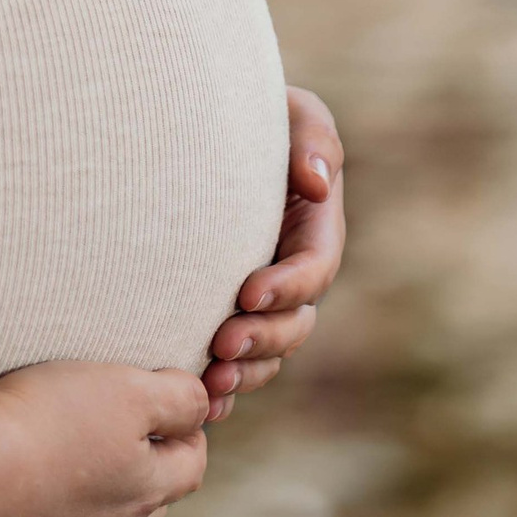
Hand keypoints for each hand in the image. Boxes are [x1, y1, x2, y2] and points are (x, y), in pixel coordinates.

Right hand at [0, 358, 211, 516]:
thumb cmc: (40, 421)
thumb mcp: (124, 388)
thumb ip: (178, 398)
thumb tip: (201, 407)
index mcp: (141, 491)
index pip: (190, 467)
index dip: (189, 436)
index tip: (176, 415)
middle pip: (146, 513)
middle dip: (146, 480)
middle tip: (124, 446)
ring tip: (74, 484)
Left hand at [205, 83, 345, 422]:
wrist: (203, 132)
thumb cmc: (254, 115)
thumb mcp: (292, 111)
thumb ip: (313, 138)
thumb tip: (317, 183)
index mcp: (314, 231)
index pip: (313, 270)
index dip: (286, 287)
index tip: (246, 292)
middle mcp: (293, 276)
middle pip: (294, 325)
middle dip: (262, 340)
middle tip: (222, 345)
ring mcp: (263, 304)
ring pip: (268, 355)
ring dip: (244, 375)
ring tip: (209, 384)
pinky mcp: (227, 319)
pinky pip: (236, 367)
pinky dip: (223, 390)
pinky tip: (200, 405)